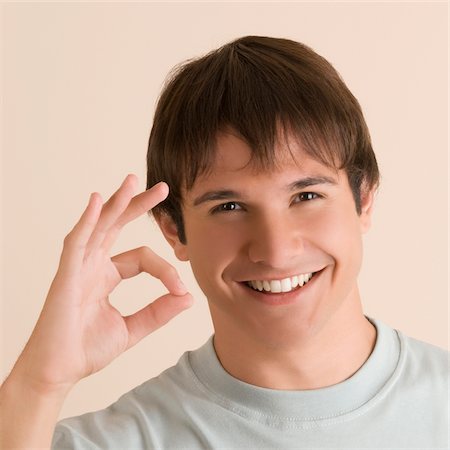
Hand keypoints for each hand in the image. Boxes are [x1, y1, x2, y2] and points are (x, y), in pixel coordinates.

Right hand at [12, 175, 192, 393]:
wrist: (60, 372)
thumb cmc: (88, 349)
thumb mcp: (133, 329)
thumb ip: (159, 312)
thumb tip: (189, 297)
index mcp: (107, 275)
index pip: (143, 257)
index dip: (166, 270)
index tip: (181, 289)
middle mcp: (93, 264)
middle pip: (118, 226)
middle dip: (138, 205)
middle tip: (160, 188)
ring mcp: (79, 266)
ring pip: (99, 226)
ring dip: (116, 203)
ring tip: (132, 181)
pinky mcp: (66, 274)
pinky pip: (77, 242)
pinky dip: (87, 221)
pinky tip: (98, 201)